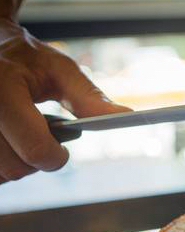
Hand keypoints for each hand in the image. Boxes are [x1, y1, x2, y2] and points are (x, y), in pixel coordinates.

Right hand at [0, 18, 130, 183]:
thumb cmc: (26, 58)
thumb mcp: (60, 71)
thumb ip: (89, 98)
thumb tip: (125, 115)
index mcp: (3, 87)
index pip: (36, 149)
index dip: (56, 157)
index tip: (61, 149)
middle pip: (16, 168)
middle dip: (38, 159)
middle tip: (40, 135)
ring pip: (1, 173)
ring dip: (18, 160)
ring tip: (20, 132)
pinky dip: (5, 160)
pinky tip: (8, 139)